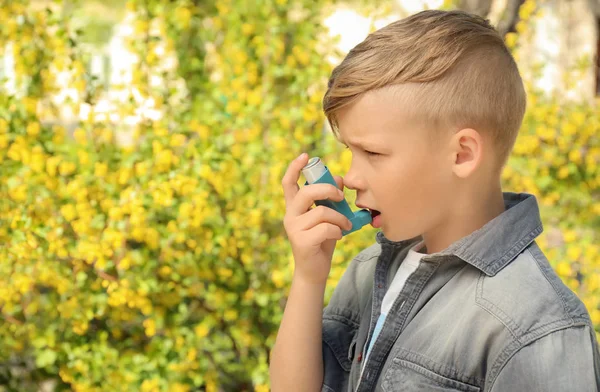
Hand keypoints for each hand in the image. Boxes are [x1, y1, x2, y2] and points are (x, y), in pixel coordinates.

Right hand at [281, 153, 351, 284]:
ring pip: (321, 212)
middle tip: (341, 196)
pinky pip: (325, 228)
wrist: (314, 271)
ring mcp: (294, 229)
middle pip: (306, 193)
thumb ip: (330, 200)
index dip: (294, 168)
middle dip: (328, 190)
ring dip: (339, 217)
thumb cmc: (322, 241)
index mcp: (294, 207)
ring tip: (345, 224)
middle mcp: (290, 215)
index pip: (288, 183)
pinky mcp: (301, 241)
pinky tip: (338, 236)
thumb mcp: (328, 217)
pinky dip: (337, 230)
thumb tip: (339, 179)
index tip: (305, 156)